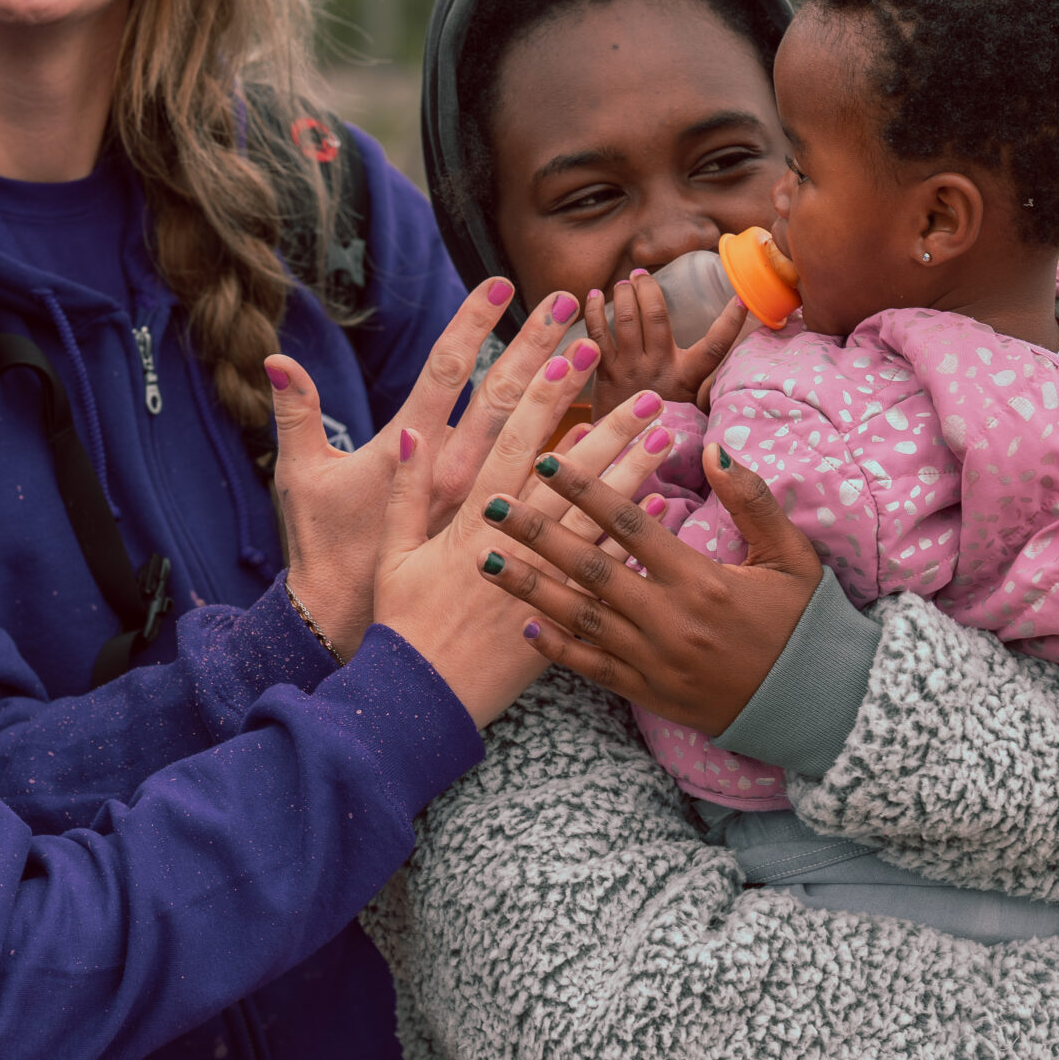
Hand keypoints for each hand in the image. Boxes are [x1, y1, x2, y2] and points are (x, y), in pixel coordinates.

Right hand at [371, 359, 670, 725]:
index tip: (569, 359)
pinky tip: (664, 510)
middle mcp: (516, 547)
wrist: (421, 699)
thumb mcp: (392, 552)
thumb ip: (405, 491)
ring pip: (597, 519)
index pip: (515, 444)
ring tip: (666, 438)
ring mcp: (544, 582)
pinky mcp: (562, 617)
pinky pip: (608, 572)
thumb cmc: (400, 625)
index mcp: (471, 521)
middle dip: (609, 429)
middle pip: (570, 477)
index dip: (544, 398)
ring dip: (633, 476)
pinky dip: (635, 541)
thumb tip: (415, 432)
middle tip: (645, 393)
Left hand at [485, 439, 826, 734]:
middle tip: (490, 505)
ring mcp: (656, 660)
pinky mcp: (650, 693)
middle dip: (536, 534)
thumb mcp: (791, 554)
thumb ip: (751, 500)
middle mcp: (671, 619)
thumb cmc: (804, 621)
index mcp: (703, 578)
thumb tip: (714, 446)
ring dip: (528, 587)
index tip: (544, 461)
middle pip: (590, 568)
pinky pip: (593, 669)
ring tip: (483, 560)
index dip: (584, 489)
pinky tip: (524, 624)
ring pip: (580, 618)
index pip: (630, 524)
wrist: (820, 704)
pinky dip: (557, 649)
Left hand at [585, 270, 748, 418]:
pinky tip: (593, 296)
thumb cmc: (662, 424)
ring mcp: (630, 370)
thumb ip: (707, 386)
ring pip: (627, 320)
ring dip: (625, 295)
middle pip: (657, 318)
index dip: (730, 323)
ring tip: (625, 282)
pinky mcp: (604, 373)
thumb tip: (731, 371)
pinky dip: (594, 311)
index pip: (715, 347)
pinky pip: (598, 334)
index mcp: (687, 378)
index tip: (741, 298)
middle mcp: (660, 370)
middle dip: (649, 289)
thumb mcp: (693, 408)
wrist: (623, 454)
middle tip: (642, 274)